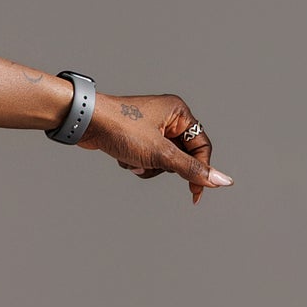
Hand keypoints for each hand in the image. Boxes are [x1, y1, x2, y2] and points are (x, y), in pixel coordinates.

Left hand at [79, 92, 232, 203]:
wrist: (85, 122)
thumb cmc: (120, 128)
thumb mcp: (160, 154)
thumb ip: (191, 169)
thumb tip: (221, 181)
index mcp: (179, 113)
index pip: (202, 146)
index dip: (201, 171)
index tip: (195, 194)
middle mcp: (167, 117)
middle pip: (181, 155)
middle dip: (164, 166)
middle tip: (151, 164)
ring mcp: (151, 127)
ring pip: (162, 160)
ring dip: (148, 166)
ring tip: (134, 160)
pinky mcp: (136, 137)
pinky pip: (146, 158)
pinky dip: (136, 163)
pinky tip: (123, 157)